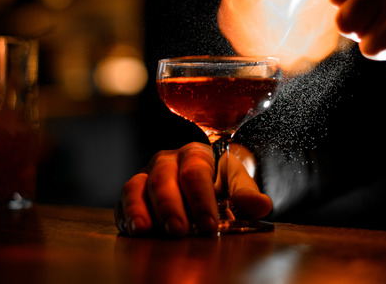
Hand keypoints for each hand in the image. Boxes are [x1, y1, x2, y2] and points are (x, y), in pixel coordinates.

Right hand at [115, 142, 271, 236]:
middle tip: (179, 231)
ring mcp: (146, 175)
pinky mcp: (132, 193)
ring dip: (140, 209)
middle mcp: (167, 161)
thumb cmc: (220, 182)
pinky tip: (132, 230)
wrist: (205, 181)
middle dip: (170, 206)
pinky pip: (123, 200)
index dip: (201, 199)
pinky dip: (125, 215)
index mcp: (195, 154)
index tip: (209, 225)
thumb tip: (262, 206)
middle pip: (163, 178)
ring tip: (145, 231)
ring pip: (136, 186)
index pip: (195, 173)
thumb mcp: (237, 184)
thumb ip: (247, 194)